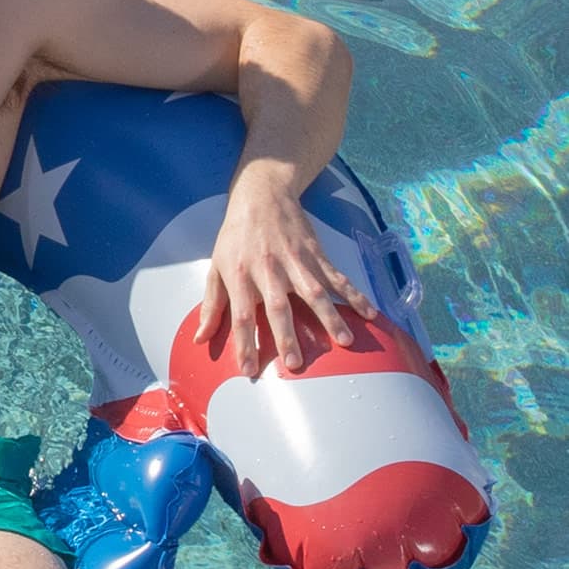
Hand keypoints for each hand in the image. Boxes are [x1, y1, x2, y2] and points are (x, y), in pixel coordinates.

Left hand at [192, 176, 376, 376]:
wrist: (261, 197)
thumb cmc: (235, 237)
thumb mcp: (216, 267)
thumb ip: (211, 305)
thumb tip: (200, 338)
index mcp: (240, 275)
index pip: (240, 315)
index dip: (243, 343)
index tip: (248, 371)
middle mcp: (267, 270)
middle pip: (278, 307)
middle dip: (286, 336)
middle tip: (295, 364)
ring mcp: (295, 262)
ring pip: (314, 292)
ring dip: (329, 317)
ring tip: (343, 342)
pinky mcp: (315, 254)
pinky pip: (337, 277)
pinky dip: (355, 295)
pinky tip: (370, 313)